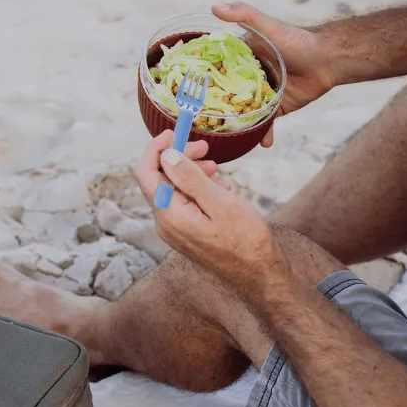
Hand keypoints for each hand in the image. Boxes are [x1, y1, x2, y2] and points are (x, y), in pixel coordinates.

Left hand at [136, 131, 277, 285]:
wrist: (259, 273)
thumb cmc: (246, 240)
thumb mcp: (220, 203)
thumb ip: (190, 178)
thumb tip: (166, 155)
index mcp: (170, 216)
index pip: (147, 174)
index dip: (156, 149)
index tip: (175, 132)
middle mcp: (166, 225)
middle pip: (160, 180)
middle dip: (179, 157)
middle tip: (205, 145)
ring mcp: (176, 231)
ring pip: (174, 191)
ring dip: (191, 172)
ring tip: (216, 166)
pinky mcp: (187, 234)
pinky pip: (184, 204)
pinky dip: (197, 189)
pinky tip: (219, 186)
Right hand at [212, 2, 336, 146]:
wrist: (326, 60)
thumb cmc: (297, 40)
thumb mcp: (268, 26)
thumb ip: (245, 14)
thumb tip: (215, 6)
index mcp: (243, 59)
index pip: (218, 71)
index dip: (204, 81)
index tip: (188, 93)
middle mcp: (249, 78)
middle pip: (228, 96)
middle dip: (217, 110)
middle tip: (204, 125)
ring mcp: (262, 95)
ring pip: (244, 113)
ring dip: (238, 127)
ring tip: (228, 139)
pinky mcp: (276, 108)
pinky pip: (265, 124)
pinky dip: (263, 134)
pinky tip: (262, 144)